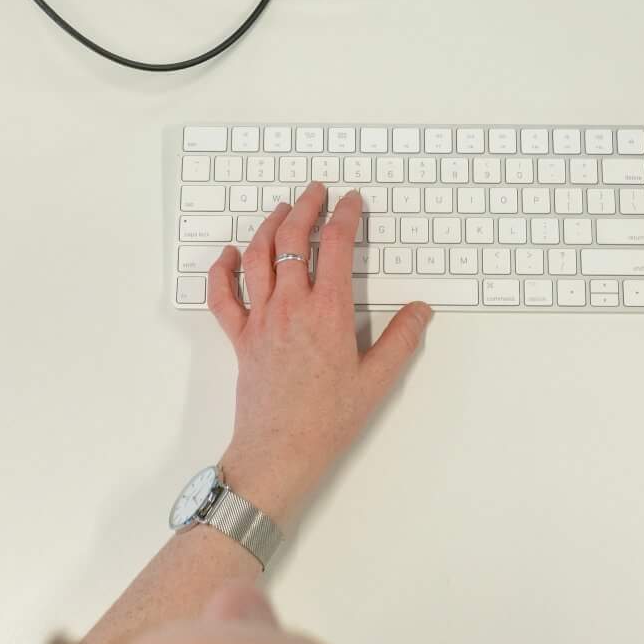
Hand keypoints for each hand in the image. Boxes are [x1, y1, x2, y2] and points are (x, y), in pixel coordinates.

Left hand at [204, 183, 432, 525]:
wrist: (280, 451)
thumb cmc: (328, 420)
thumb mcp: (377, 381)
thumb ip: (401, 339)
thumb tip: (420, 310)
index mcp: (328, 311)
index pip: (336, 246)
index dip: (345, 215)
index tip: (351, 201)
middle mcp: (291, 306)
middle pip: (292, 239)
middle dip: (306, 207)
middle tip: (316, 192)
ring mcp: (261, 319)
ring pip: (257, 257)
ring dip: (268, 226)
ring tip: (281, 210)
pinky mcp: (240, 338)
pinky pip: (223, 296)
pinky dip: (223, 269)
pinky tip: (230, 254)